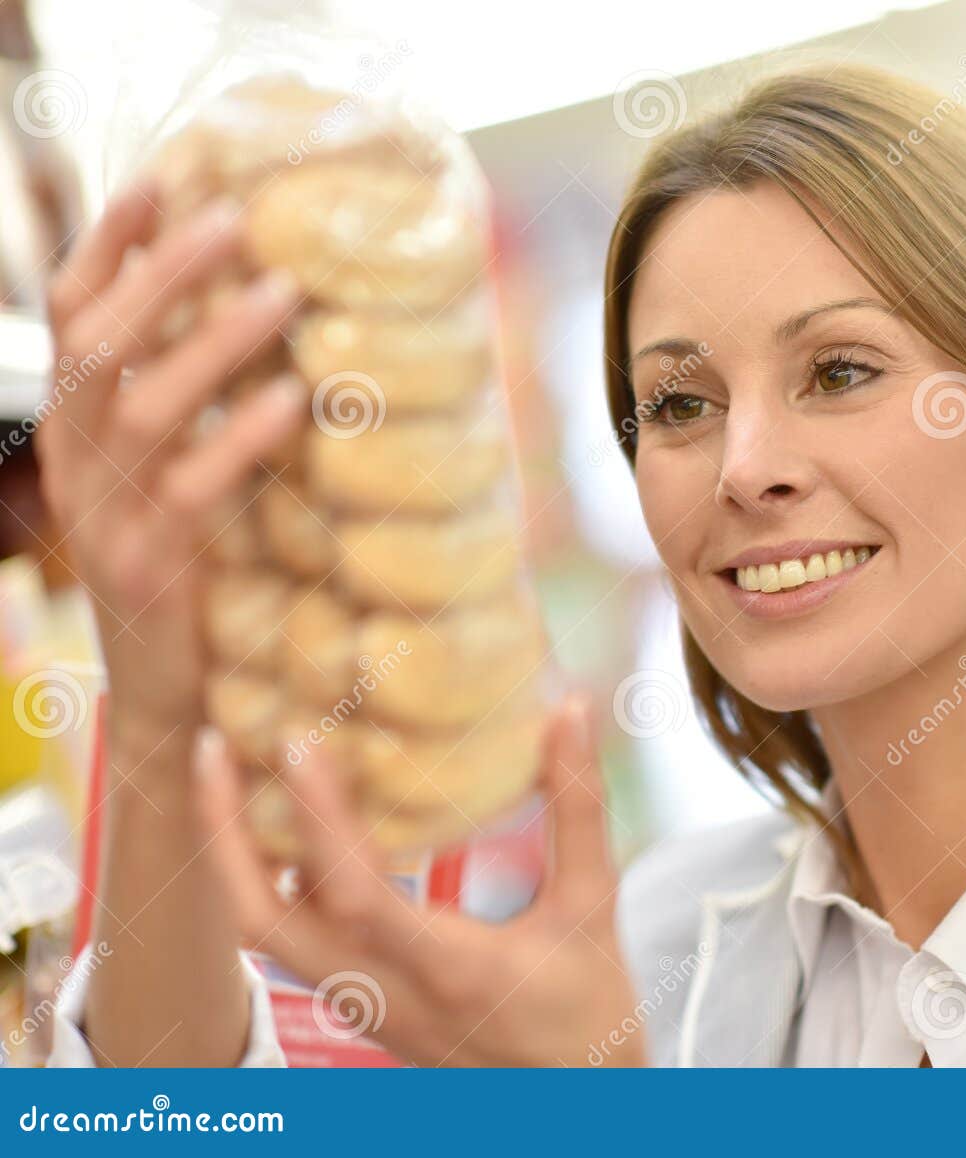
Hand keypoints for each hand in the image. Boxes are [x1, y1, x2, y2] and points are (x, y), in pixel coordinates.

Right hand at [37, 179, 303, 750]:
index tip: (162, 180)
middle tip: (238, 218)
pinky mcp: (148, 565)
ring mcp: (102, 514)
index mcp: (70, 429)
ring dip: (215, 339)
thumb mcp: (169, 475)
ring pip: (145, 404)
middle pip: (100, 341)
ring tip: (286, 292)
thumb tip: (254, 312)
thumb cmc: (186, 567)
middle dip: (164, 271)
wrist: (165, 689)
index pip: (71, 316)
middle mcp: (72, 460)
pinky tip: (290, 399)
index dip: (110, 245)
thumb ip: (188, 404)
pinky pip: (191, 486)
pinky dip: (241, 435)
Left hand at [193, 693, 645, 1066]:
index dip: (319, 819)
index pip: (358, 896)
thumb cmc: (591, 1011)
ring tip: (233, 772)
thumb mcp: (593, 904)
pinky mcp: (360, 1007)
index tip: (300, 743)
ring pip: (266, 934)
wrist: (576, 1103)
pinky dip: (271, 878)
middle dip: (225, 832)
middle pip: (264, 923)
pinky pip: (292, 940)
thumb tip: (572, 709)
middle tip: (212, 748)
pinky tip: (287, 824)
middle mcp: (387, 994)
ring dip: (235, 854)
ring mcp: (363, 1007)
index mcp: (449, 969)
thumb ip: (578, 807)